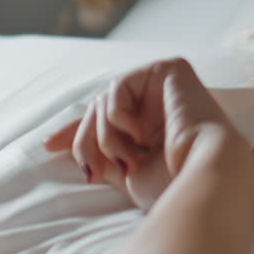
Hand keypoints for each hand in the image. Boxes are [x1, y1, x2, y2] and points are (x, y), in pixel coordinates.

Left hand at [43, 58, 244, 207]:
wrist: (204, 177)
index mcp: (154, 128)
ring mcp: (165, 85)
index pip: (104, 123)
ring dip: (105, 137)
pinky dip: (118, 117)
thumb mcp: (127, 173)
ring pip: (104, 101)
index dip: (74, 134)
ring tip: (127, 161)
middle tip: (92, 172)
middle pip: (98, 112)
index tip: (48, 147)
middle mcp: (160, 104)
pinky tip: (140, 136)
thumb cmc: (174, 184)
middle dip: (86, 144)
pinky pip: (118, 86)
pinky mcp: (170, 69)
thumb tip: (75, 149)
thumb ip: (105, 156)